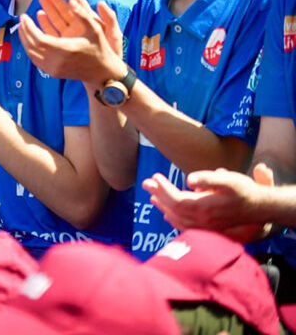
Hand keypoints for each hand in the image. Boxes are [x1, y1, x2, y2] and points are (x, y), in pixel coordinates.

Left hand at [18, 0, 125, 84]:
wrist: (102, 73)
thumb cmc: (99, 48)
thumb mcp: (94, 29)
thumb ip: (82, 14)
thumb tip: (72, 0)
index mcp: (65, 49)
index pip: (38, 37)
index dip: (28, 27)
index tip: (24, 16)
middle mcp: (57, 61)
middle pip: (32, 45)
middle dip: (24, 31)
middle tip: (21, 19)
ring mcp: (54, 69)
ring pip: (31, 54)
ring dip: (24, 40)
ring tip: (23, 28)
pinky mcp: (53, 73)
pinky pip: (35, 61)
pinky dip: (29, 49)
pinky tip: (29, 40)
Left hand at [143, 164, 276, 241]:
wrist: (260, 208)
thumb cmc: (244, 191)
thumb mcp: (229, 180)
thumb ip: (210, 179)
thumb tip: (190, 180)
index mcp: (204, 207)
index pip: (175, 199)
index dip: (162, 189)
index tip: (155, 176)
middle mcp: (202, 220)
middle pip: (172, 208)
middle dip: (158, 195)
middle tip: (145, 183)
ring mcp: (205, 226)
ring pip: (177, 218)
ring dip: (163, 206)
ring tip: (152, 195)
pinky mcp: (208, 229)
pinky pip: (185, 226)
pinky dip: (173, 219)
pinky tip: (167, 213)